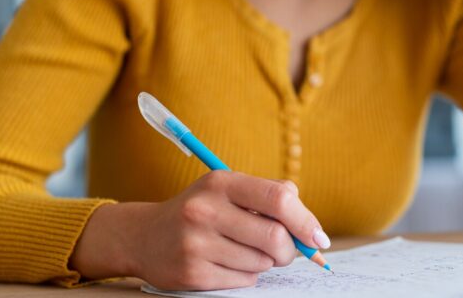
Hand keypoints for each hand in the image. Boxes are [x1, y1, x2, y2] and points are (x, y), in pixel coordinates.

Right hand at [70, 171, 329, 289]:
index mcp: (221, 182)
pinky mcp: (191, 273)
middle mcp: (205, 210)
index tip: (319, 238)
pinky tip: (228, 262)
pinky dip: (247, 274)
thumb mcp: (229, 189)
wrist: (144, 236)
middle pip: (275, 238)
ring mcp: (195, 243)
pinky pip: (243, 280)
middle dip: (290, 250)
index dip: (306, 221)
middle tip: (285, 251)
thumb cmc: (202, 210)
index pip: (279, 199)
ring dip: (265, 262)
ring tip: (244, 250)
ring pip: (262, 262)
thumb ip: (271, 198)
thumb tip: (312, 231)